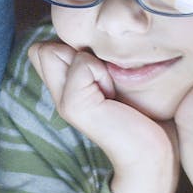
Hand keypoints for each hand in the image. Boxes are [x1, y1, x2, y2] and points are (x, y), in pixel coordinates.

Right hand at [28, 40, 176, 192]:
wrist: (151, 153)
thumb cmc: (143, 115)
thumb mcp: (113, 79)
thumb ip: (94, 62)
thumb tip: (84, 39)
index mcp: (65, 88)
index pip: (41, 49)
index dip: (69, 46)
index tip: (99, 70)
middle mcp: (58, 95)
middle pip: (41, 49)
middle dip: (76, 51)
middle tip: (103, 78)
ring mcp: (62, 102)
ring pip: (56, 51)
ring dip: (92, 61)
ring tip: (110, 87)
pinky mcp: (72, 105)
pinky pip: (80, 63)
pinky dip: (101, 72)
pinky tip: (113, 96)